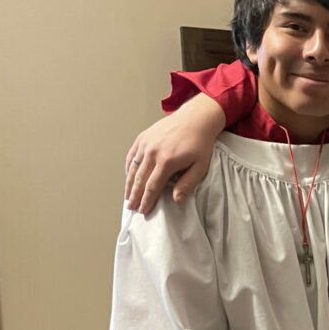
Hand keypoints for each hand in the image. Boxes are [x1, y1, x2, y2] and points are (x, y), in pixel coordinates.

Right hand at [125, 94, 224, 213]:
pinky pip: (131, 156)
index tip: (144, 210)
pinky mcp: (143, 138)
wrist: (195, 119)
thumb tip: (176, 200)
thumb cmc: (200, 143)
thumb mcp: (200, 166)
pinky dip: (129, 168)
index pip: (153, 186)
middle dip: (135, 196)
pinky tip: (129, 178)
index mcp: (167, 161)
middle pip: (140, 180)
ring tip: (128, 197)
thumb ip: (187, 184)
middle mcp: (152, 152)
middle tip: (132, 208)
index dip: (147, 200)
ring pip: (133, 168)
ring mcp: (146, 144)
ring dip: (129, 184)